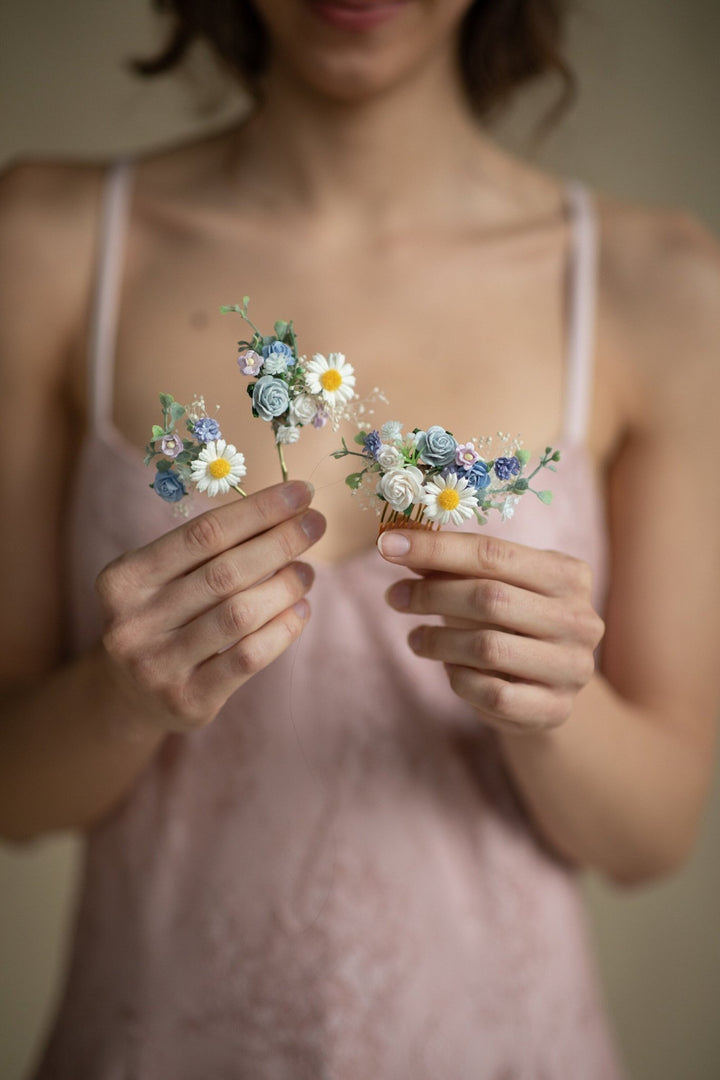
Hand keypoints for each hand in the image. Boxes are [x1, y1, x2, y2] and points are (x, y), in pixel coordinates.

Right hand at [96, 481, 324, 732]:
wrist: (129, 695)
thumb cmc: (162, 617)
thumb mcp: (163, 578)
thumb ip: (208, 550)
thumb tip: (284, 511)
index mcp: (124, 578)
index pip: (203, 533)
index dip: (258, 510)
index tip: (301, 492)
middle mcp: (133, 622)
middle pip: (225, 572)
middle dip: (281, 541)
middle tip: (316, 523)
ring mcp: (158, 665)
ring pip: (240, 614)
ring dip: (286, 586)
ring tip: (308, 571)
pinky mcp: (187, 700)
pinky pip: (249, 657)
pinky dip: (283, 629)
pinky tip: (301, 609)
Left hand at [379, 529, 603, 734]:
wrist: (546, 689)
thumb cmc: (511, 624)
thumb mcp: (490, 586)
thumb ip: (451, 567)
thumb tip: (398, 543)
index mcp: (568, 574)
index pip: (493, 552)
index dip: (436, 548)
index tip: (387, 546)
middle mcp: (580, 619)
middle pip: (490, 597)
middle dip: (431, 594)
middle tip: (395, 596)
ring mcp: (572, 667)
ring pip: (488, 648)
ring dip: (439, 641)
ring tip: (416, 640)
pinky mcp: (555, 709)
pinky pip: (492, 694)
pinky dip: (460, 680)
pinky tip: (451, 671)